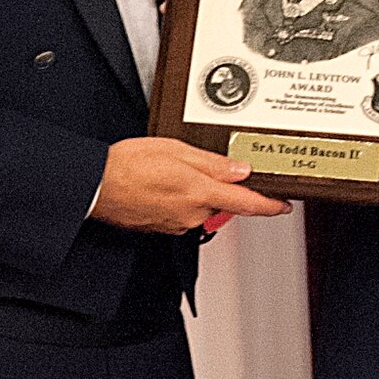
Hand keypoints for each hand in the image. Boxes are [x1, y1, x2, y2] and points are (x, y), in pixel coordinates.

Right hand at [91, 137, 289, 233]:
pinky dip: (178, 198)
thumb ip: (212, 163)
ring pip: (200, 206)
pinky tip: (160, 184)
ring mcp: (176, 223)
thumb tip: (240, 170)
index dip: (270, 206)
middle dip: (217, 186)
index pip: (247, 204)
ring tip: (170, 170)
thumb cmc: (128, 166)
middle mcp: (192, 215)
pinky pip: (182, 212)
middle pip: (221, 202)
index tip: (283, 206)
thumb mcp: (175, 151)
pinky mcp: (162, 227)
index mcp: (200, 193)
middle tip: (196, 164)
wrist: (94, 186)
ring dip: (194, 191)